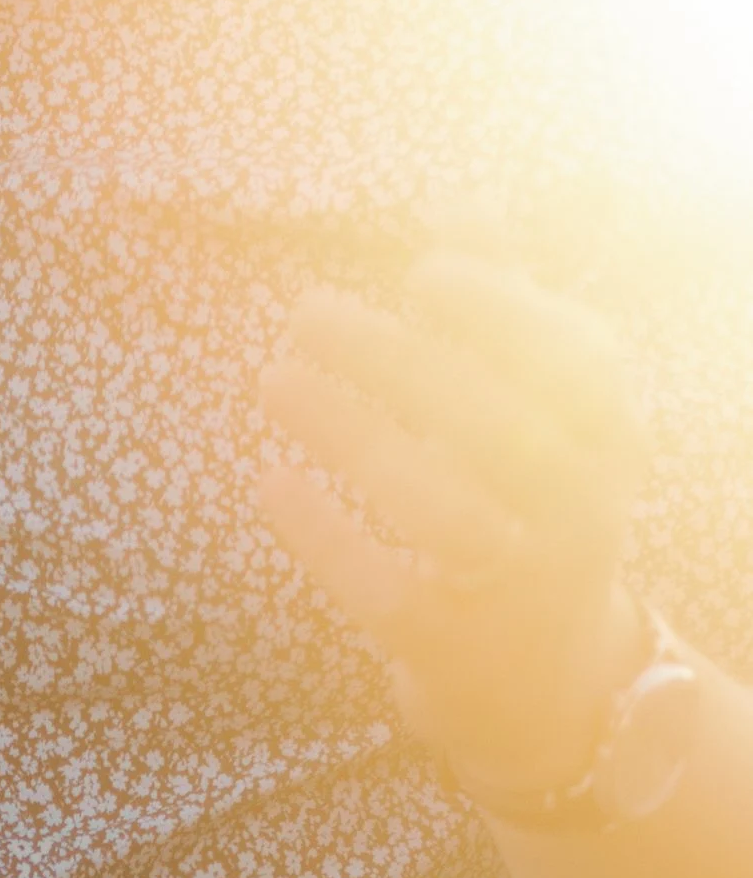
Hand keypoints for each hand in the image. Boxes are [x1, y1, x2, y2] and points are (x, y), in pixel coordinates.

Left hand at [255, 251, 651, 791]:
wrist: (546, 676)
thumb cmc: (528, 501)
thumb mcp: (540, 410)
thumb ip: (508, 308)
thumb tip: (464, 202)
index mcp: (609, 443)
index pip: (583, 369)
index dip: (507, 316)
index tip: (422, 275)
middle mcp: (580, 517)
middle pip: (497, 431)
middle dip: (397, 363)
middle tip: (304, 311)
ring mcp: (515, 587)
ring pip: (440, 512)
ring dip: (350, 436)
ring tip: (272, 377)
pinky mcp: (445, 646)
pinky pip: (384, 592)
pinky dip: (323, 535)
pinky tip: (268, 478)